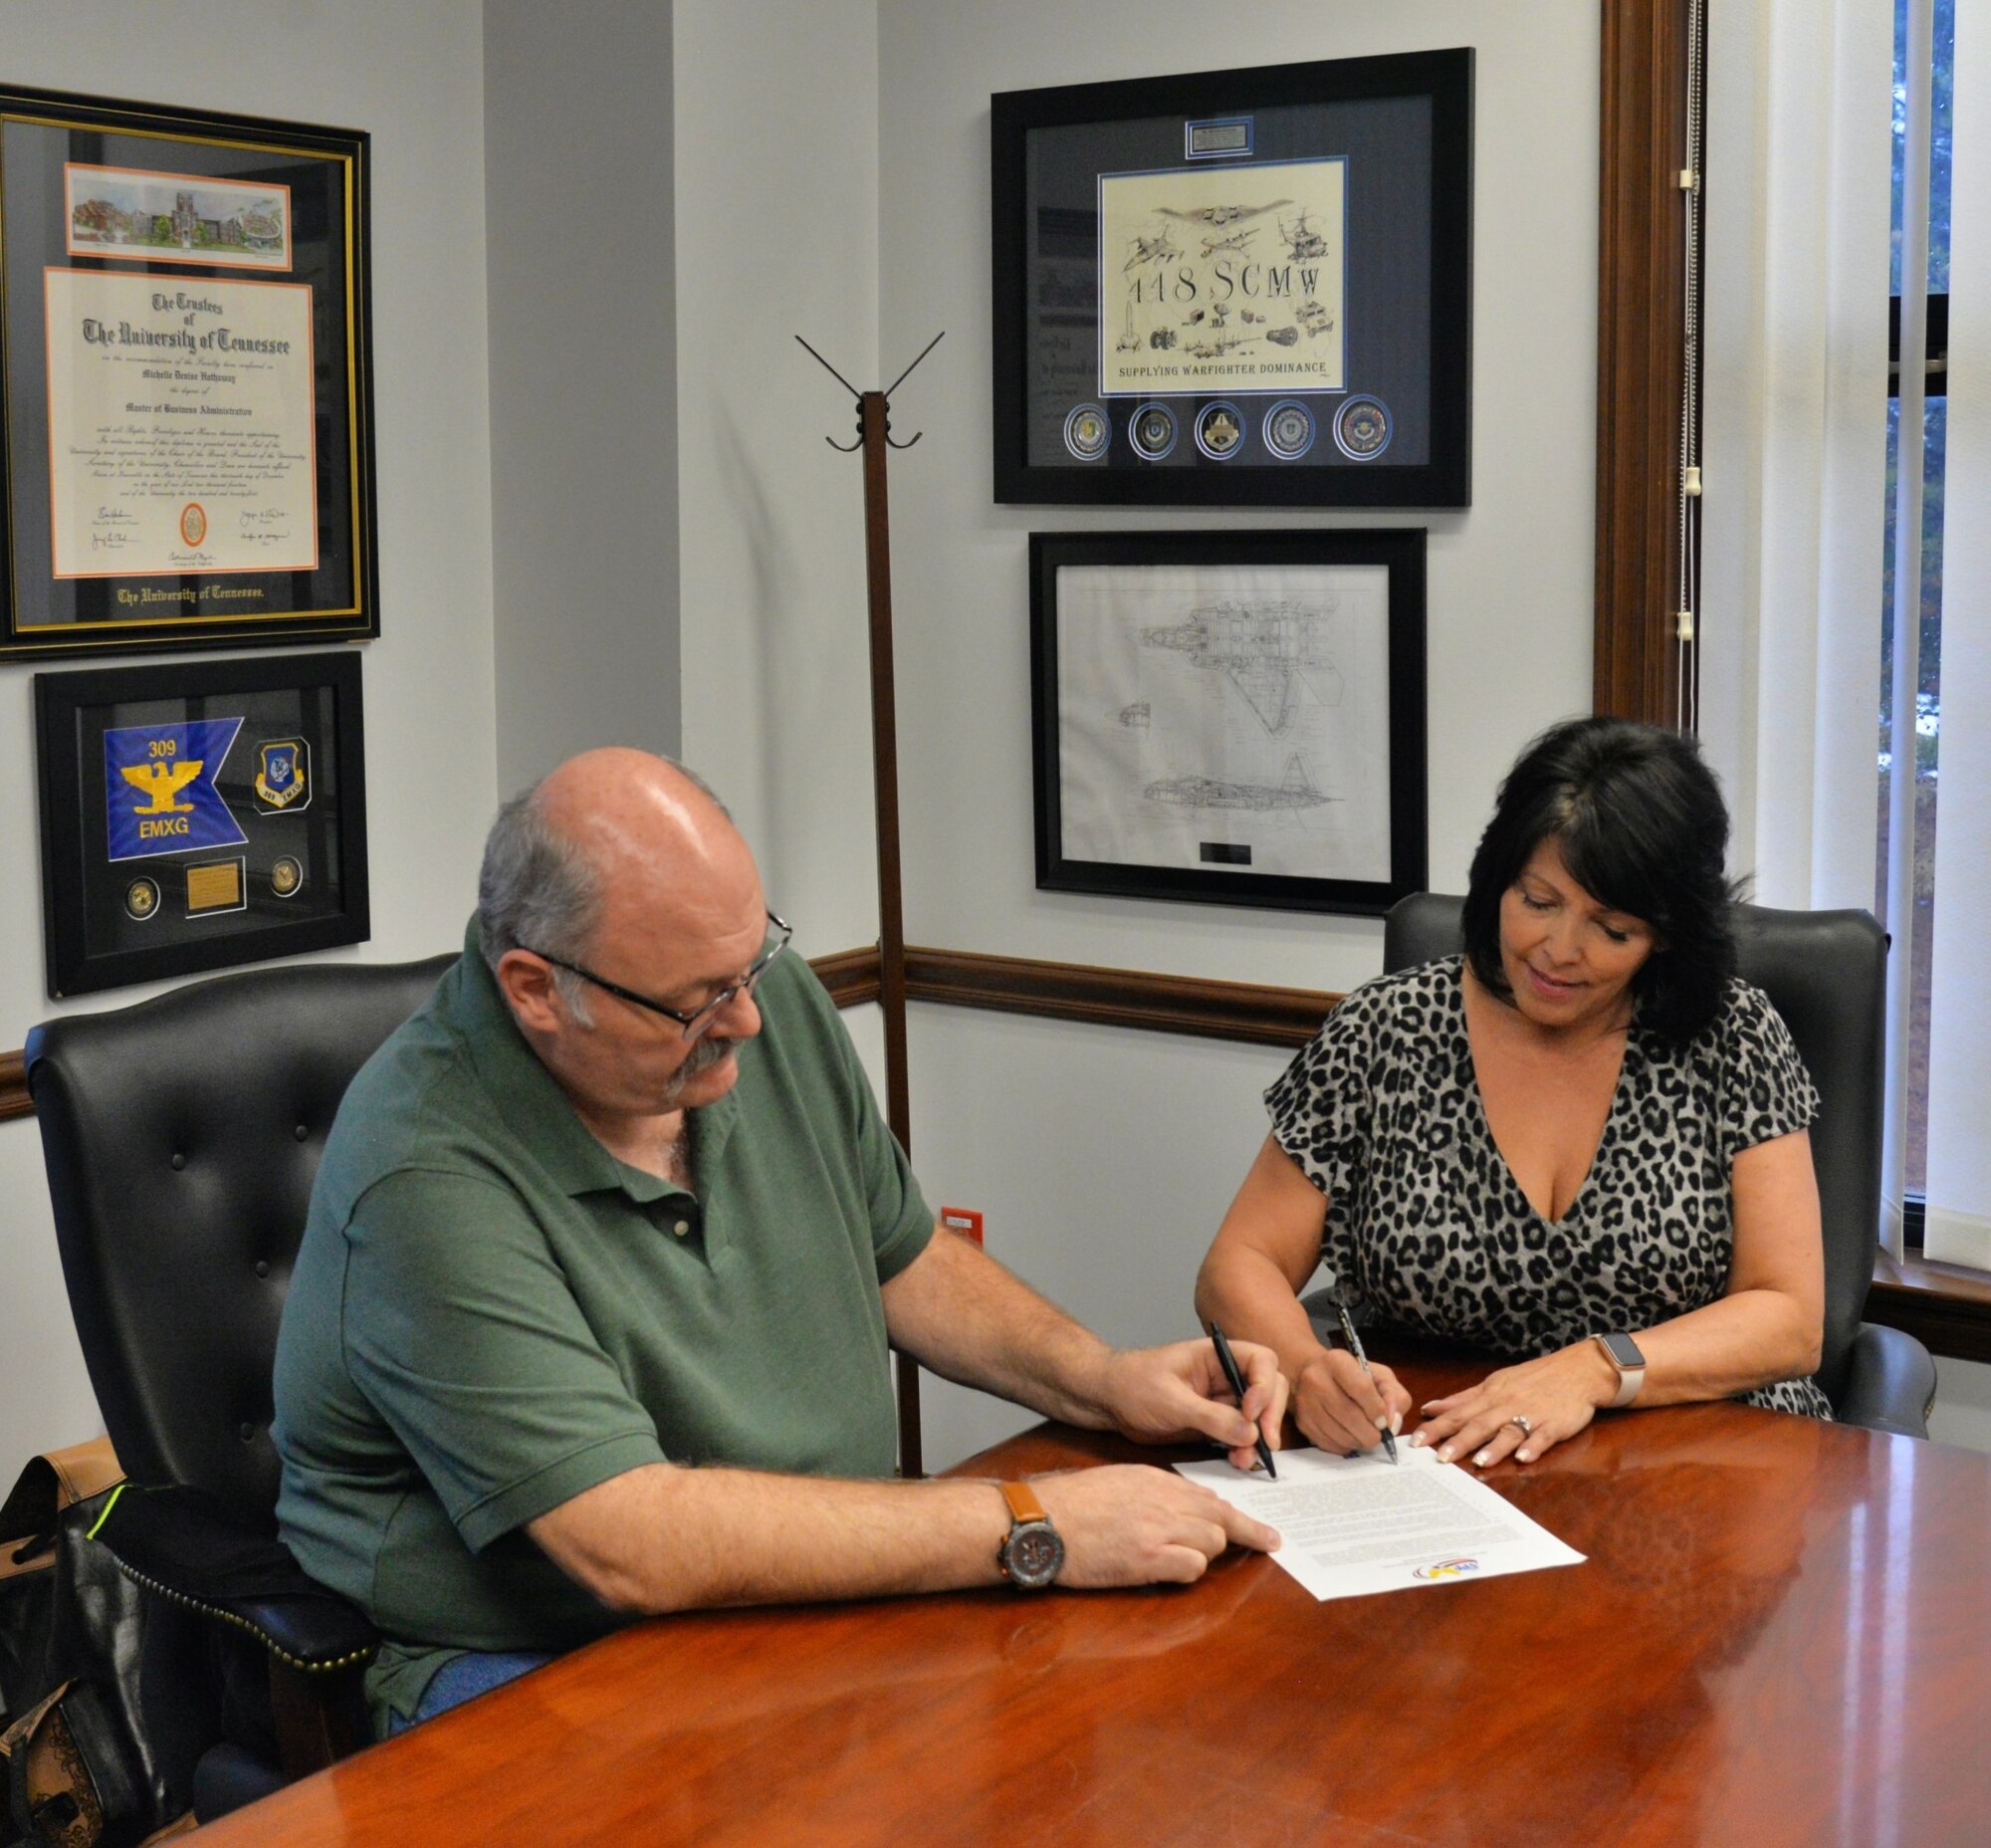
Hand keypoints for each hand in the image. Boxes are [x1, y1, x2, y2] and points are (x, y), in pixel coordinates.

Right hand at [1031, 1465, 1279, 1586]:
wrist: (1042, 1520)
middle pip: (1222, 1518)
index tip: (1257, 1526)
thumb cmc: (1072, 1503)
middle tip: (1267, 1543)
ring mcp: (1158, 1530)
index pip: (1209, 1497)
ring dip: (1206, 1554)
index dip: (1233, 1515)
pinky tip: (1168, 1571)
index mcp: (1156, 1479)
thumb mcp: (1119, 1481)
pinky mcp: (1148, 1559)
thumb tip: (1188, 1506)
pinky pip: (1193, 1568)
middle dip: (1241, 1533)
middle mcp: (1164, 1500)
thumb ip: (1155, 1491)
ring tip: (1179, 1559)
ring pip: (1213, 1543)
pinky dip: (1188, 1572)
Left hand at [1094, 1339, 1288, 1473]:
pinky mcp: (1214, 1425)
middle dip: (1271, 1415)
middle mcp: (1225, 1376)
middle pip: (1268, 1389)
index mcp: (1216, 1356)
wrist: (1108, 1401)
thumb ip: (1210, 1416)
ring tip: (1245, 1460)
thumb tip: (1250, 1432)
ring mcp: (1221, 1401)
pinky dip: (1244, 1449)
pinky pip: (1240, 1436)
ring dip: (1258, 1439)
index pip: (1260, 1360)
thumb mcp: (1171, 1399)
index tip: (1251, 1412)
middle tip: (1266, 1443)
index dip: (1264, 1385)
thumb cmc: (1133, 1384)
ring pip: (1256, 1418)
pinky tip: (1237, 1461)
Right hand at [1291, 1348, 1411, 1454]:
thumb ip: (1394, 1396)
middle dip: (1370, 1433)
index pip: (1361, 1388)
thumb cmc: (1352, 1376)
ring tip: (1364, 1436)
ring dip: (1358, 1442)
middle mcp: (1315, 1379)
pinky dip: (1344, 1446)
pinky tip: (1349, 1437)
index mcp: (1337, 1361)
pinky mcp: (1302, 1422)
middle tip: (1378, 1436)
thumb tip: (1392, 1424)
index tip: (1383, 1421)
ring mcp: (1305, 1402)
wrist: (1312, 1375)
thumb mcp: (1379, 1376)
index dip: (1376, 1410)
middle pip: (1349, 1415)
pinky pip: (1328, 1444)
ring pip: (1339, 1434)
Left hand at [1409, 1342, 1619, 1467]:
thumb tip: (1430, 1408)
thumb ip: (1462, 1399)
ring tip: (1480, 1461)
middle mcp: (1507, 1404)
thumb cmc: (1532, 1379)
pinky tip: (1524, 1458)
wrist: (1577, 1370)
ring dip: (1495, 1446)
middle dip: (1459, 1440)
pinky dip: (1534, 1446)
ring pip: (1510, 1430)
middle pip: (1479, 1423)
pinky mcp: (1556, 1424)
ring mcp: (1532, 1414)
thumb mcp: (1494, 1384)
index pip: (1458, 1413)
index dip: (1437, 1427)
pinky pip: (1544, 1436)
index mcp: (1490, 1395)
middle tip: (1439, 1458)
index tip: (1415, 1441)